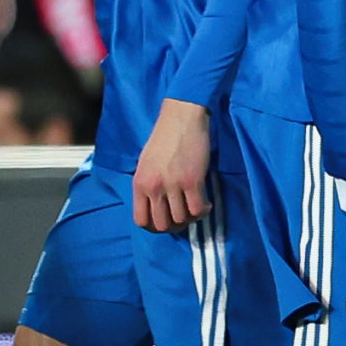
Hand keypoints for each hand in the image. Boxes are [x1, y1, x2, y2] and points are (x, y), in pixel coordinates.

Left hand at [132, 100, 210, 232]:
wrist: (181, 118)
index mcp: (139, 183)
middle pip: (162, 224)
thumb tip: (158, 204)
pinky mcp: (192, 181)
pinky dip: (203, 211)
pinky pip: (197, 209)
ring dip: (190, 219)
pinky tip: (206, 204)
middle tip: (183, 219)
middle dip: (174, 226)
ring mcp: (173, 185)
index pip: (141, 220)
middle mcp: (154, 187)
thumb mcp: (146, 163)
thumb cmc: (164, 137)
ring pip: (181, 219)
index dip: (155, 227)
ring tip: (196, 209)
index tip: (165, 223)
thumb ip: (149, 184)